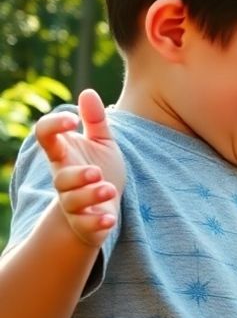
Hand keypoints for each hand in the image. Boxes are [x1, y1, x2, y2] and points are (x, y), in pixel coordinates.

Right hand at [33, 89, 125, 246]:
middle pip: (60, 177)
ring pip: (72, 201)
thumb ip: (95, 121)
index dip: (53, 126)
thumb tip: (88, 91)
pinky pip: (86, 225)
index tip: (73, 121)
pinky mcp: (85, 223)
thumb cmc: (99, 171)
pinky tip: (110, 219)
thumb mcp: (101, 144)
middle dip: (77, 175)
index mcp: (63, 154)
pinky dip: (97, 223)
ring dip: (90, 196)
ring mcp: (73, 203)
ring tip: (108, 189)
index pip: (45, 137)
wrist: (102, 208)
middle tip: (96, 171)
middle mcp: (64, 179)